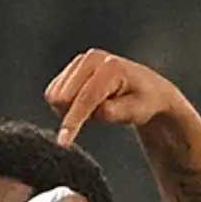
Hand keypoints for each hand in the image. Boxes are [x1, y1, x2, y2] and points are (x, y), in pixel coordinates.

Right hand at [46, 49, 187, 145]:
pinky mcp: (72, 67)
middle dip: (74, 115)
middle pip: (63, 97)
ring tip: (96, 108)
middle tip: (99, 115)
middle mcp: (92, 59)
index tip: (63, 142)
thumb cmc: (143, 102)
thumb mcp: (136, 112)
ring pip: (55, 96)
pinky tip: (86, 103)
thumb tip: (96, 111)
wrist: (146, 89)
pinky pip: (54, 93)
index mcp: (111, 68)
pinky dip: (68, 105)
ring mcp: (80, 61)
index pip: (85, 98)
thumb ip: (114, 112)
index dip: (72, 121)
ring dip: (71, 110)